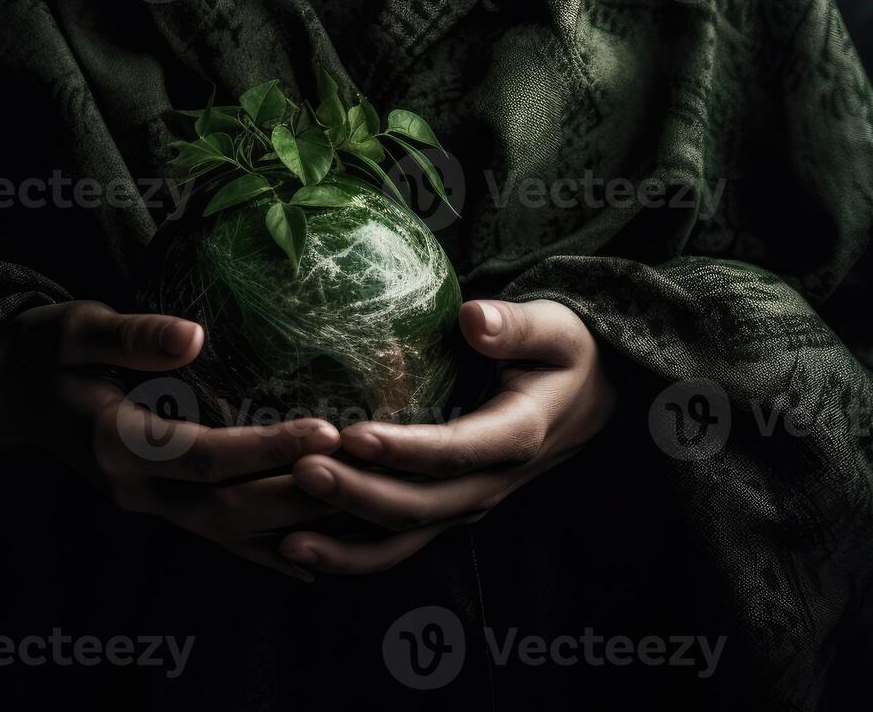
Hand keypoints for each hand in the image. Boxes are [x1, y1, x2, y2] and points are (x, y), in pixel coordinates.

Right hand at [0, 300, 341, 579]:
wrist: (8, 395)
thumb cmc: (45, 350)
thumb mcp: (74, 328)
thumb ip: (131, 335)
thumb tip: (193, 336)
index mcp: (115, 443)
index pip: (204, 456)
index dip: (266, 449)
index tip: (327, 430)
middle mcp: (134, 487)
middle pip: (227, 509)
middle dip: (297, 496)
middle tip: (363, 473)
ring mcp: (147, 504)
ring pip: (230, 533)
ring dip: (292, 525)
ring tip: (359, 507)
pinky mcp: (158, 505)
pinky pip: (220, 538)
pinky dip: (266, 549)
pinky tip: (316, 555)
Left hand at [279, 299, 614, 574]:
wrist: (587, 398)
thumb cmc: (562, 353)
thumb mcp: (555, 329)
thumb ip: (516, 325)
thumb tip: (474, 318)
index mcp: (517, 436)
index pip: (454, 451)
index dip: (403, 449)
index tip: (353, 435)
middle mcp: (489, 483)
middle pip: (419, 506)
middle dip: (357, 495)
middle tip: (299, 471)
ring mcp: (466, 504)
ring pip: (404, 539)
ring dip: (345, 543)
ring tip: (286, 538)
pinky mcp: (446, 511)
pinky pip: (396, 544)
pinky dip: (349, 554)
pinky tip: (297, 550)